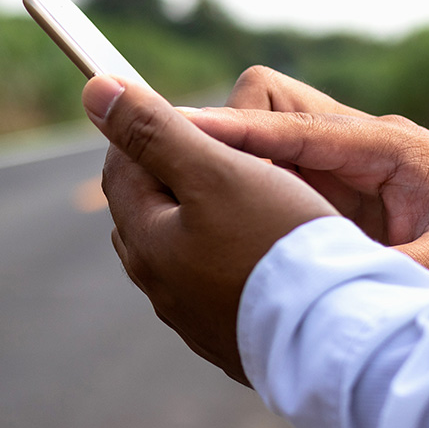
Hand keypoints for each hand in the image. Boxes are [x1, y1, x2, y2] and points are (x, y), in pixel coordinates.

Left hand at [84, 75, 337, 384]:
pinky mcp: (231, 337)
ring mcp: (194, 317)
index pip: (122, 169)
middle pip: (149, 211)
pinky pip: (217, 284)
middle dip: (174, 174)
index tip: (190, 117)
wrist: (334, 336)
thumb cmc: (277, 246)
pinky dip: (232, 256)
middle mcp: (160, 286)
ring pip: (184, 250)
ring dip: (205, 217)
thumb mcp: (214, 171)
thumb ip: (154, 130)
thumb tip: (94, 91)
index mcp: (146, 242)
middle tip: (223, 152)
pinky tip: (268, 249)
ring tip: (254, 197)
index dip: (147, 131)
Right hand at [185, 67, 428, 308]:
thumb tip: (334, 290)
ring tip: (197, 203)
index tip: (182, 131)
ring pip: (254, 127)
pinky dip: (233, 179)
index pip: (295, 124)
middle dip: (223, 132)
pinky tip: (216, 219)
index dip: (236, 129)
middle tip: (188, 180)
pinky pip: (261, 160)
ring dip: (225, 157)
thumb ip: (396, 271)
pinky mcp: (319, 176)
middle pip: (262, 101)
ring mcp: (332, 155)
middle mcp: (352, 138)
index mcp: (387, 145)